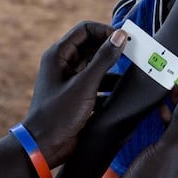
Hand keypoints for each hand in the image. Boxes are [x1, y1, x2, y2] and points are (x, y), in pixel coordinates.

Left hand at [22, 21, 126, 167]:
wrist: (44, 147)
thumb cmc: (58, 115)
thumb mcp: (84, 85)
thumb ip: (103, 59)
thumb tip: (121, 36)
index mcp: (59, 55)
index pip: (85, 29)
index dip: (105, 31)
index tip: (124, 39)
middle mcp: (64, 64)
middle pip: (92, 45)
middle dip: (112, 48)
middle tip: (133, 53)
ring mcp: (70, 79)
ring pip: (96, 64)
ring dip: (113, 67)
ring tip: (132, 72)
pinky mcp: (78, 95)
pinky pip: (97, 82)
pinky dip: (109, 84)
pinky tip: (122, 92)